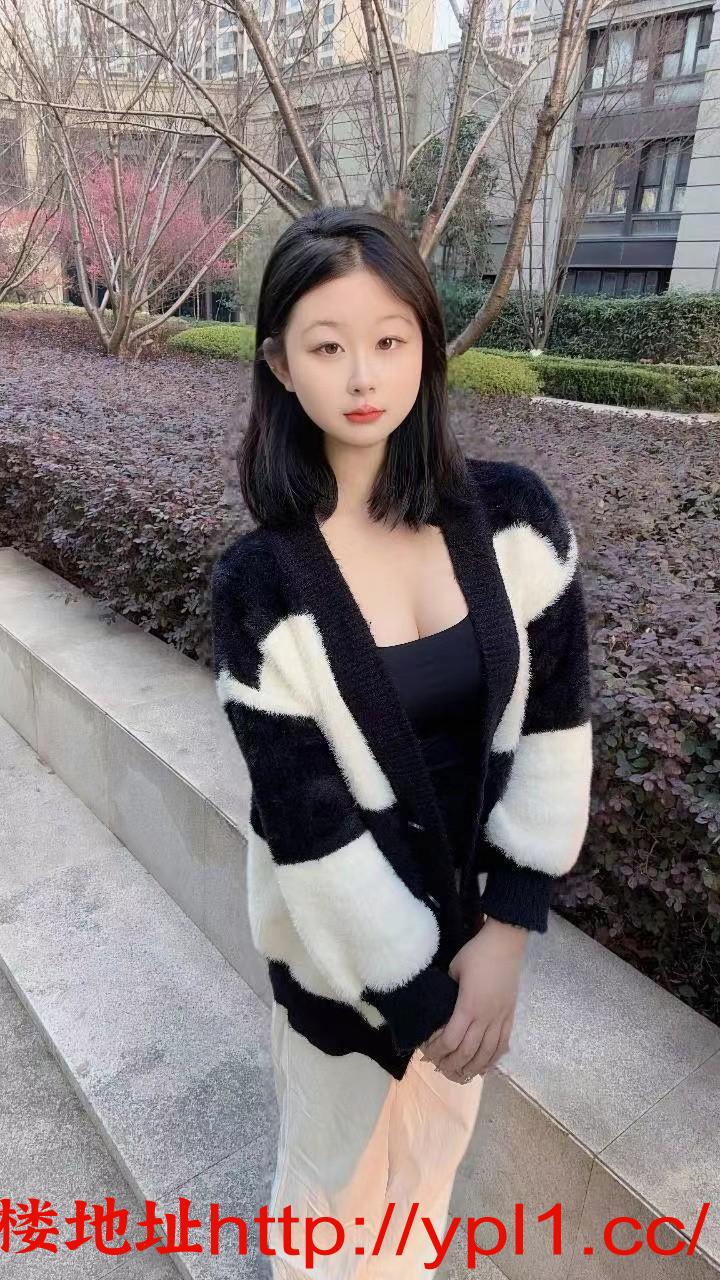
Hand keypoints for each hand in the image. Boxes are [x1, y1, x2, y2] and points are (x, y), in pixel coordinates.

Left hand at [418, 918, 528, 1083]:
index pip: (451, 1040)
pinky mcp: (510, 1016)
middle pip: (468, 1052)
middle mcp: (486, 1017)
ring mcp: (500, 1018)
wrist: (505, 943)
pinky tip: (484, 1067)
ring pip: (487, 1053)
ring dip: (472, 1068)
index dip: (438, 1052)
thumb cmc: (476, 953)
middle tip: (440, 1069)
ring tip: (460, 1076)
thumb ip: (447, 992)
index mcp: (468, 1007)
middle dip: (452, 1065)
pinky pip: (502, 1044)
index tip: (427, 1055)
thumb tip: (440, 1006)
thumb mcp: (454, 970)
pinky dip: (493, 1059)